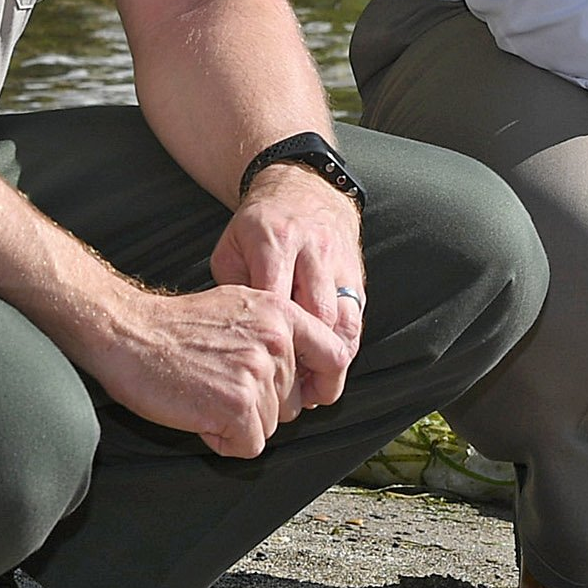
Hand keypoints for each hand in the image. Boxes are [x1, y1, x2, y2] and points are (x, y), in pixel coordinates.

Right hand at [85, 280, 331, 457]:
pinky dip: (221, 441)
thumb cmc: (176, 327)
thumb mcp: (239, 307)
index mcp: (282, 314)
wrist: (129, 334)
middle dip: (260, 406)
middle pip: (293, 403)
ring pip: (270, 426)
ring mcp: (258, 373)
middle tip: (219, 384)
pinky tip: (199, 414)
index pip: (336, 356)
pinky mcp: (237, 405)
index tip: (312, 397)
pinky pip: (248, 446)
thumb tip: (306, 367)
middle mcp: (277, 341)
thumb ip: (276, 331)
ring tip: (204, 393)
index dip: (325, 384)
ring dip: (237, 423)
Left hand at [213, 166, 367, 409]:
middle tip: (293, 398)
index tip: (264, 377)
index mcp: (274, 241)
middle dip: (307, 362)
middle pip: (317, 316)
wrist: (304, 188)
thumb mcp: (230, 249)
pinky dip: (344, 348)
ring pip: (344, 321)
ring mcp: (339, 262)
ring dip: (332, 362)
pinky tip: (329, 369)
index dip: (273, 344)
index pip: (277, 300)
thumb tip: (237, 344)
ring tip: (316, 392)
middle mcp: (312, 251)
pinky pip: (356, 318)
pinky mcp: (357, 274)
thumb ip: (234, 292)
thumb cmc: (257, 226)